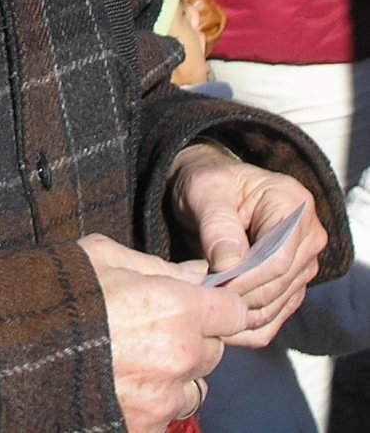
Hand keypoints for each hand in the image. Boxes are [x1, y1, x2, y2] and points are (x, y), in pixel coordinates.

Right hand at [79, 233, 246, 432]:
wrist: (15, 346)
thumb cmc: (59, 293)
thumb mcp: (105, 257)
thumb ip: (159, 266)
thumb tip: (198, 272)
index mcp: (177, 309)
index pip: (234, 312)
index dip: (220, 306)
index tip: (205, 304)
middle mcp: (179, 358)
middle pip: (214, 351)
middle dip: (194, 338)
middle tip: (156, 327)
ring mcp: (162, 400)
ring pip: (195, 388)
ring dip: (177, 376)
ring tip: (138, 360)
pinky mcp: (145, 428)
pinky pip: (167, 416)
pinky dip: (154, 403)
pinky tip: (123, 383)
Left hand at [167, 143, 327, 346]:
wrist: (209, 192)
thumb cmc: (207, 184)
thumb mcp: (204, 192)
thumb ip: (217, 225)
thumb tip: (229, 266)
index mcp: (293, 204)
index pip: (278, 259)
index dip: (245, 278)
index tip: (211, 285)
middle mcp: (308, 236)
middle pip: (279, 286)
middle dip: (240, 297)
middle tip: (203, 300)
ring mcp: (303, 263)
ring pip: (276, 307)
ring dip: (240, 314)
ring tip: (206, 306)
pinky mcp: (291, 286)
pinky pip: (273, 319)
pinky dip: (246, 327)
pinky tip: (220, 323)